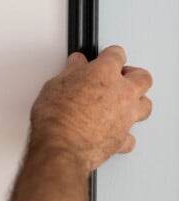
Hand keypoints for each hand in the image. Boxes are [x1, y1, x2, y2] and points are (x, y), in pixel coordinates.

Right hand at [29, 45, 152, 172]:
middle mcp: (122, 92)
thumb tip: (75, 66)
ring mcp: (126, 116)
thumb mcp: (54, 85)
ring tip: (123, 102)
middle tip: (120, 76)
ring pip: (145, 105)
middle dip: (133, 75)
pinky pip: (131, 135)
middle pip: (142, 77)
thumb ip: (70, 73)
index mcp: (104, 73)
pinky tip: (116, 130)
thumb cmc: (56, 116)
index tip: (103, 57)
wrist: (61, 146)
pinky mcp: (123, 139)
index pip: (116, 54)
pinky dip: (125, 132)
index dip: (108, 55)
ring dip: (136, 102)